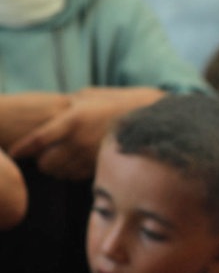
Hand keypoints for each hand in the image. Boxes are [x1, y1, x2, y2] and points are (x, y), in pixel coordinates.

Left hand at [9, 88, 160, 179]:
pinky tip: (76, 162)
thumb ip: (68, 104)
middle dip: (41, 160)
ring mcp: (92, 157)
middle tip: (43, 153)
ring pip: (61, 173)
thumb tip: (53, 108)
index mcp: (72, 120)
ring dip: (56, 168)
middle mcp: (80, 142)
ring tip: (60, 158)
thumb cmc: (118, 102)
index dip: (21, 148)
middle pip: (45, 163)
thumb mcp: (90, 95)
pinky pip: (78, 176)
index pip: (38, 140)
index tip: (12, 153)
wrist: (151, 119)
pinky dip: (72, 172)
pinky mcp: (103, 167)